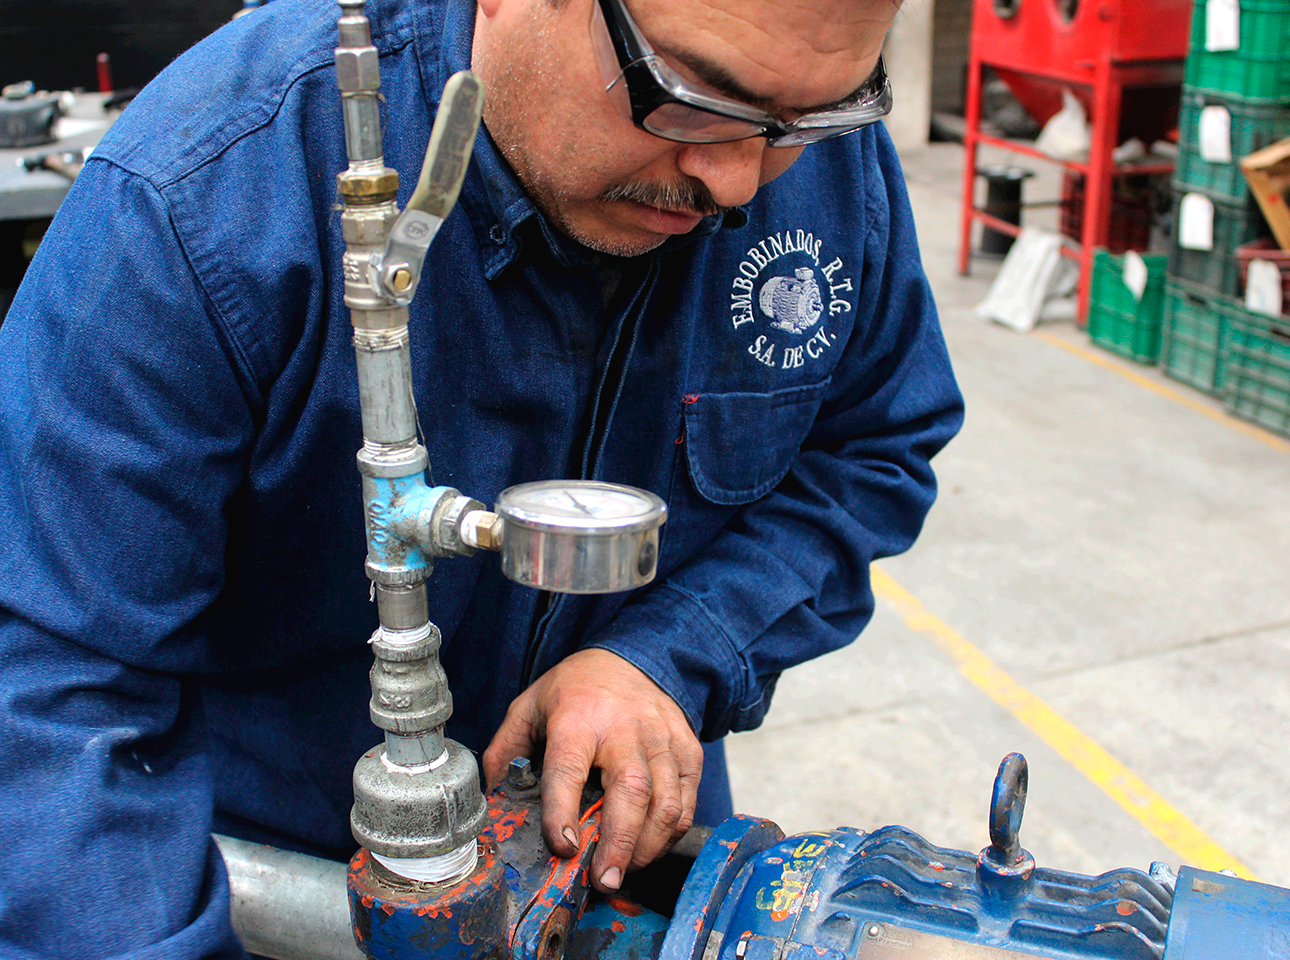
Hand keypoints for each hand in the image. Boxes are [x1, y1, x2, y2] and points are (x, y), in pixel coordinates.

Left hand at [482, 648, 702, 891]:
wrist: (631, 657)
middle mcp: (625, 729)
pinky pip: (687, 801)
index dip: (564, 812)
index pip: (569, 769)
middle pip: (631, 792)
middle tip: (603, 879)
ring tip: (624, 868)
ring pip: (666, 803)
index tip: (564, 848)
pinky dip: (672, 833)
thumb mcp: (530, 706)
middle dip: (619, 844)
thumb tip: (492, 797)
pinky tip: (649, 846)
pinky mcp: (688, 749)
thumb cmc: (577, 690)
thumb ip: (507, 750)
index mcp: (577, 719)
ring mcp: (662, 739)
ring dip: (647, 847)